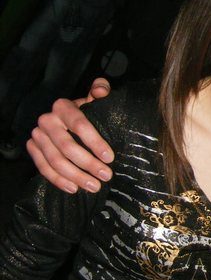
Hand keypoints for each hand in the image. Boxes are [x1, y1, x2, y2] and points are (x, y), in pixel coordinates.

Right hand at [26, 78, 113, 193]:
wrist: (69, 121)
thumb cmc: (89, 112)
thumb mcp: (97, 100)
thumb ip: (101, 91)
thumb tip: (100, 90)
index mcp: (63, 106)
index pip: (79, 125)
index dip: (95, 142)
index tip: (110, 158)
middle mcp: (47, 120)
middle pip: (67, 147)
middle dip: (88, 164)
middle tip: (106, 176)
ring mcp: (37, 135)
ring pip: (55, 161)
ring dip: (76, 176)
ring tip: (94, 186)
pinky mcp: (32, 149)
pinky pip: (43, 168)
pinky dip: (58, 181)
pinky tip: (74, 188)